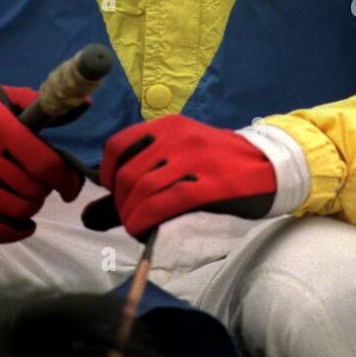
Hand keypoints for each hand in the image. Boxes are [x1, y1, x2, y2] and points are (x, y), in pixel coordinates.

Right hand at [0, 82, 84, 242]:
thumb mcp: (6, 97)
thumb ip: (43, 104)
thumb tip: (86, 104)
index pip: (43, 162)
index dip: (65, 179)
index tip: (71, 186)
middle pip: (29, 189)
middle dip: (45, 192)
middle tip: (42, 186)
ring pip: (11, 210)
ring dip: (29, 210)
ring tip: (29, 199)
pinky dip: (9, 233)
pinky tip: (20, 224)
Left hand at [82, 113, 276, 239]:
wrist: (269, 166)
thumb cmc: (217, 166)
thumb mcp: (178, 160)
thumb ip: (134, 184)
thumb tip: (86, 216)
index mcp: (168, 125)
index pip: (117, 145)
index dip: (106, 174)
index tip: (113, 193)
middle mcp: (178, 137)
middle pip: (127, 173)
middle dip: (119, 202)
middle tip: (128, 218)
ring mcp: (196, 159)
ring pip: (144, 188)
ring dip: (130, 215)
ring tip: (136, 227)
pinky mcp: (212, 184)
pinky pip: (168, 202)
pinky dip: (146, 219)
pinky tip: (143, 230)